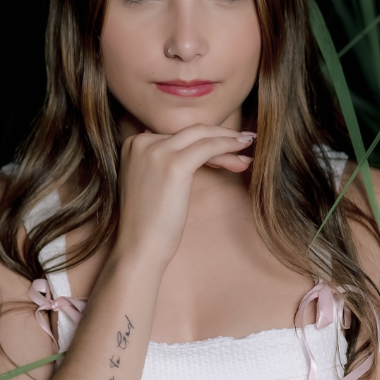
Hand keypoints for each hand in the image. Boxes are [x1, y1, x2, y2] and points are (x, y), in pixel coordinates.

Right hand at [115, 124, 254, 267]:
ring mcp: (155, 150)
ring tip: (247, 149)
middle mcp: (140, 141)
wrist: (139, 247)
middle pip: (190, 132)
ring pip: (202, 136)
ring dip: (228, 141)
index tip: (224, 149)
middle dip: (220, 138)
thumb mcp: (151, 181)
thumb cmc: (149, 222)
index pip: (176, 135)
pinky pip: (208, 147)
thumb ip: (163, 162)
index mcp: (133, 143)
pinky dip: (228, 146)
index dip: (203, 141)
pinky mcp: (173, 164)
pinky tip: (242, 152)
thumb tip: (197, 152)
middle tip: (243, 143)